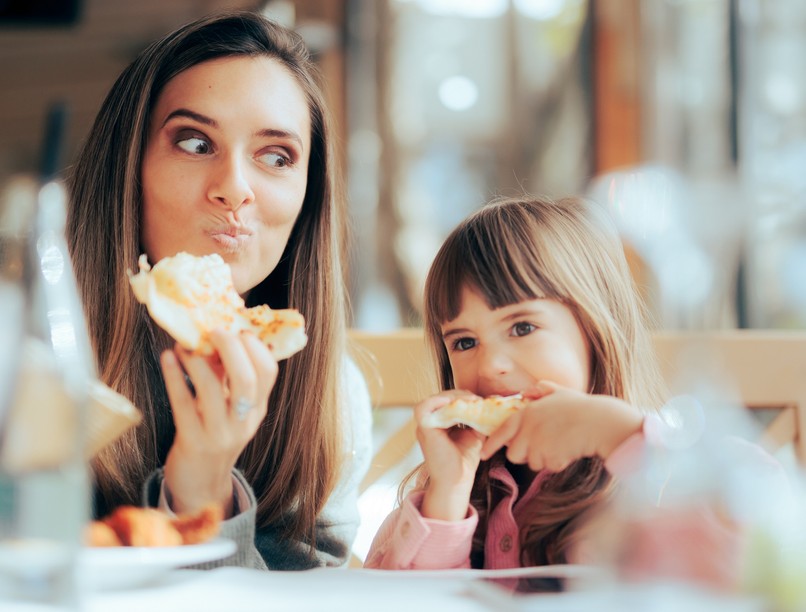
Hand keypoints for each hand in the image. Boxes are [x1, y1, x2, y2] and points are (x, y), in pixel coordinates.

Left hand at [161, 329, 277, 515]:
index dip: (255, 347)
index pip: (268, 373)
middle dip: (231, 348)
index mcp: (257, 410)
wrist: (201, 485)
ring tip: (184, 345)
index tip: (239, 330)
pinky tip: (168, 358)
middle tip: (214, 331)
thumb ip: (227, 378)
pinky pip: (183, 403)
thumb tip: (214, 338)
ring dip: (196, 360)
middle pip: (246, 379)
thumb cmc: (213, 438)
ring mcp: (219, 434)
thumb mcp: (230, 410)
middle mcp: (243, 422)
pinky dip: (174, 376)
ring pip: (212, 389)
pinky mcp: (193, 441)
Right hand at [415, 390, 484, 520]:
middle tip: (476, 400)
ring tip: (470, 401)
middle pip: (440, 398)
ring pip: (433, 400)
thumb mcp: (473, 434)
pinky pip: (424, 408)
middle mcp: (428, 423)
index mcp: (438, 424)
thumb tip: (487, 403)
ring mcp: (424, 426)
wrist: (457, 481)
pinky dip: (438, 402)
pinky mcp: (424, 429)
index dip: (461, 397)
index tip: (479, 400)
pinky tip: (456, 405)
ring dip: (451, 397)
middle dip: (459, 396)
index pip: (446, 402)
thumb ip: (475, 419)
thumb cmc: (464, 461)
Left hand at [480, 381, 642, 471]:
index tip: (484, 453)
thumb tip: (527, 391)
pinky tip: (568, 450)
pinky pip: (548, 466)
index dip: (491, 444)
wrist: (601, 422)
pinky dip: (557, 462)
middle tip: (543, 445)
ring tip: (560, 444)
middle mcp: (529, 428)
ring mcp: (538, 443)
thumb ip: (542, 390)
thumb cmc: (582, 407)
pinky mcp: (550, 457)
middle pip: (513, 454)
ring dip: (543, 458)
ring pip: (532, 462)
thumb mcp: (560, 393)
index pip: (502, 431)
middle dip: (525, 453)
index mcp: (527, 412)